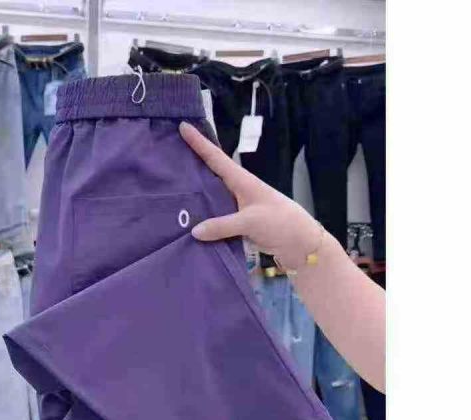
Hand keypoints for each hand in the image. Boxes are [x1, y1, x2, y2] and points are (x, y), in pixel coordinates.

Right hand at [179, 121, 321, 267]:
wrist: (301, 243)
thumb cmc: (280, 223)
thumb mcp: (250, 222)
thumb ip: (222, 225)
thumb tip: (194, 231)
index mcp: (242, 181)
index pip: (216, 158)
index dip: (200, 143)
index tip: (184, 126)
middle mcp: (237, 191)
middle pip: (210, 174)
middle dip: (193, 165)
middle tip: (170, 156)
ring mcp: (237, 207)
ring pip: (211, 198)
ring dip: (195, 194)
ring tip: (172, 190)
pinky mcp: (238, 224)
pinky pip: (215, 218)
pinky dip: (203, 218)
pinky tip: (188, 222)